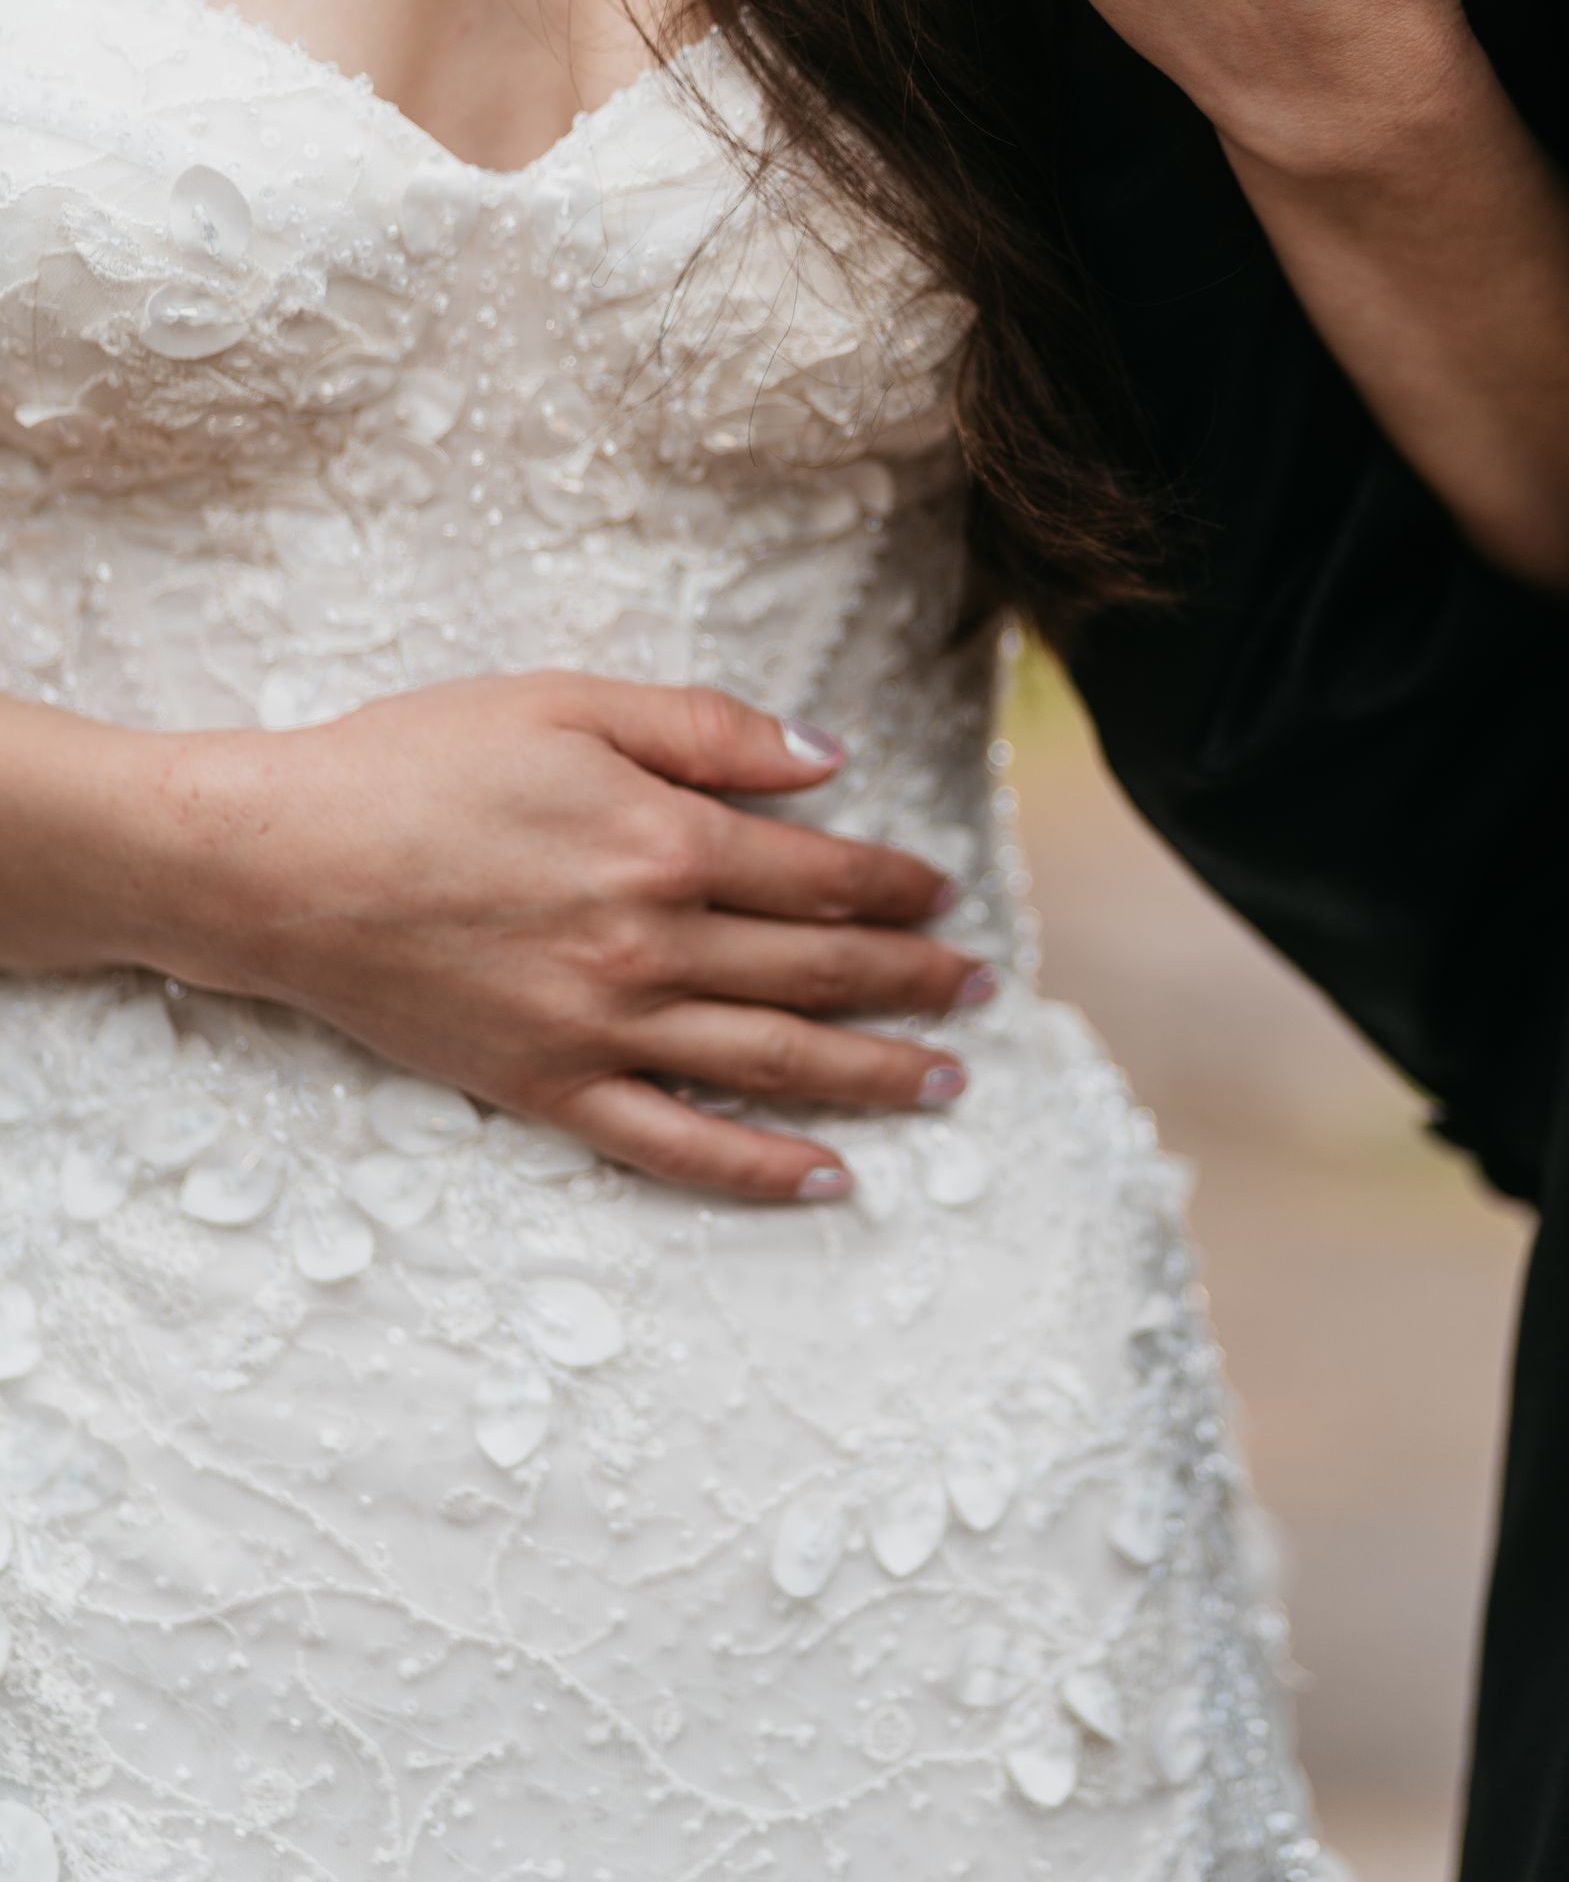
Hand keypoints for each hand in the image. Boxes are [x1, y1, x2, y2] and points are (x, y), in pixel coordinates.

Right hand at [126, 675, 986, 1203]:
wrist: (276, 863)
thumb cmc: (416, 762)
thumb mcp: (570, 701)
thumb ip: (709, 730)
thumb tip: (831, 759)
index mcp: (666, 842)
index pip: (822, 877)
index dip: (896, 886)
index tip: (943, 893)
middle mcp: (652, 948)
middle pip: (818, 975)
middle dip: (914, 982)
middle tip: (979, 992)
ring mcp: (601, 1030)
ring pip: (773, 1066)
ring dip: (873, 1075)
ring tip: (947, 1084)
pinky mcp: (547, 1091)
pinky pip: (674, 1148)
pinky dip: (758, 1171)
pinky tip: (828, 1181)